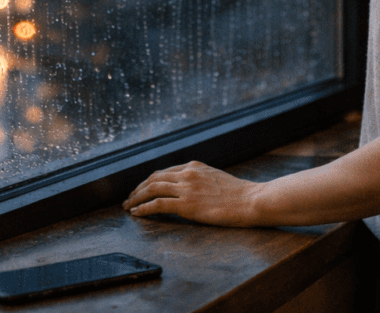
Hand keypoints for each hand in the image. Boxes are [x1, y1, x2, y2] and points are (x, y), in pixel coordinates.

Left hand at [123, 161, 258, 226]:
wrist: (251, 200)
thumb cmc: (239, 194)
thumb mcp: (216, 179)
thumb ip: (200, 180)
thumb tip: (190, 189)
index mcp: (194, 166)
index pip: (164, 172)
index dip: (149, 181)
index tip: (141, 189)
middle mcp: (187, 173)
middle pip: (153, 178)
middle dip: (138, 188)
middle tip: (129, 199)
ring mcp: (186, 188)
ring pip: (152, 189)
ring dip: (136, 198)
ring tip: (128, 207)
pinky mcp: (186, 204)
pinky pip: (158, 204)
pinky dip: (144, 208)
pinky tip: (137, 213)